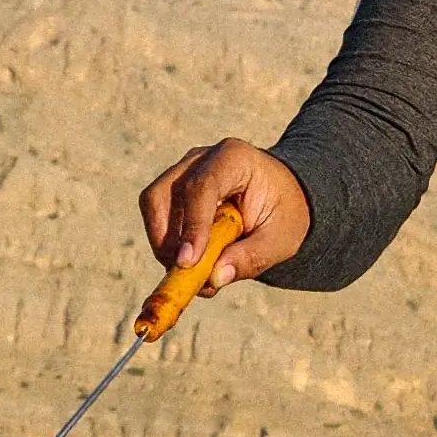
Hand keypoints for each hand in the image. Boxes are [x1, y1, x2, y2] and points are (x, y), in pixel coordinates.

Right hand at [139, 138, 311, 288]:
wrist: (281, 194)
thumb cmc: (283, 212)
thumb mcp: (280, 239)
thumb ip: (251, 258)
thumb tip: (213, 278)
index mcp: (234, 159)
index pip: (201, 188)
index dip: (191, 226)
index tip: (187, 263)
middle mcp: (201, 158)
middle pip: (164, 193)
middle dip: (166, 238)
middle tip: (183, 274)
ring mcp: (183, 169)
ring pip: (154, 204)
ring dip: (164, 244)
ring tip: (193, 273)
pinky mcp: (174, 186)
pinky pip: (157, 215)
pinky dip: (167, 243)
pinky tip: (192, 262)